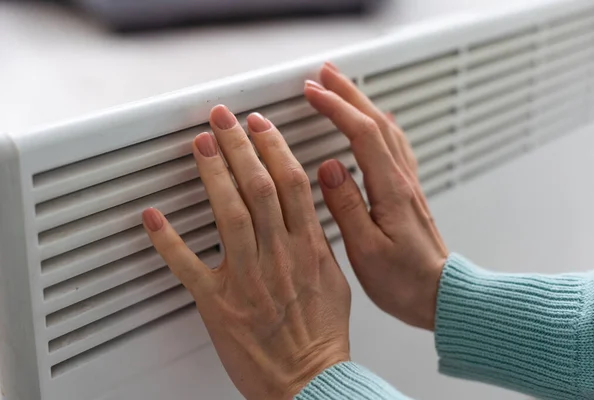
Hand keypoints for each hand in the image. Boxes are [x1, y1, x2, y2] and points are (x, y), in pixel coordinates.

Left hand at [142, 105, 350, 399]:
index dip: (273, 146)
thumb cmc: (321, 336)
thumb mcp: (334, 280)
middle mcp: (278, 255)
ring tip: (200, 145)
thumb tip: (309, 211)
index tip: (259, 124)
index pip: (291, 182)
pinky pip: (188, 266)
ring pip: (228, 212)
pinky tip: (154, 216)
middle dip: (238, 144)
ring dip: (212, 173)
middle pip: (258, 185)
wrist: (308, 380)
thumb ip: (319, 241)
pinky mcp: (219, 302)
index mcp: (307, 248)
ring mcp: (247, 277)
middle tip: (222, 118)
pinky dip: (167, 239)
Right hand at [304, 63, 448, 330]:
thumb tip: (329, 168)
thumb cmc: (406, 282)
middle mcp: (403, 181)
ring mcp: (408, 185)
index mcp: (391, 190)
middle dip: (349, 93)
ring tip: (345, 89)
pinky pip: (395, 146)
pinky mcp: (408, 194)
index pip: (361, 134)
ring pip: (387, 130)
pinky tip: (378, 125)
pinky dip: (381, 125)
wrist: (441, 297)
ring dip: (364, 104)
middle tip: (325, 74)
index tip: (312, 91)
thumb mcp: (367, 250)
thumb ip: (346, 207)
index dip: (336, 107)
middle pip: (376, 122)